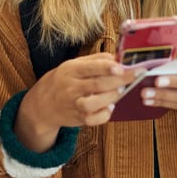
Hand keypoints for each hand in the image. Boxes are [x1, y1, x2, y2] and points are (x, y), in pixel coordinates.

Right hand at [15, 52, 136, 151]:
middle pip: (96, 84)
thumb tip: (118, 58)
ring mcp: (73, 104)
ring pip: (92, 104)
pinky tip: (109, 107)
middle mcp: (70, 87)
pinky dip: (104, 115)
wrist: (43, 103)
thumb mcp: (74, 65)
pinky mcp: (77, 118)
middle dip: (118, 81)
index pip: (90, 67)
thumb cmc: (65, 80)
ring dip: (110, 98)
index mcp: (70, 70)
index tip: (121, 67)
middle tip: (133, 76)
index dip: (106, 67)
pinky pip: (92, 120)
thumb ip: (96, 60)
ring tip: (118, 92)